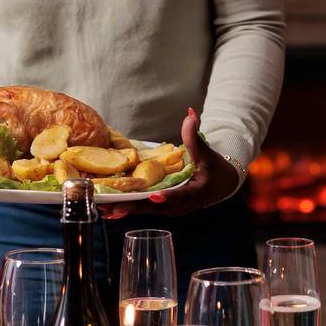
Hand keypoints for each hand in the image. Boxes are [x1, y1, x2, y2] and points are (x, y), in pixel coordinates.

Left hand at [100, 108, 240, 220]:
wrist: (221, 185)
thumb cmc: (215, 168)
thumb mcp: (206, 153)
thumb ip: (194, 136)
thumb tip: (190, 114)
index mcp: (195, 192)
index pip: (181, 196)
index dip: (167, 197)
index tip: (154, 196)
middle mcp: (182, 206)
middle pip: (156, 208)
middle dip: (134, 207)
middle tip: (113, 207)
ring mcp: (172, 209)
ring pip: (147, 211)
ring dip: (126, 210)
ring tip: (104, 209)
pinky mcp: (164, 208)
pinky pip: (145, 209)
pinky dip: (128, 209)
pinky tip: (109, 211)